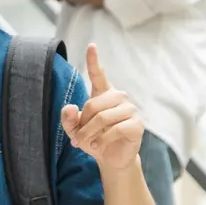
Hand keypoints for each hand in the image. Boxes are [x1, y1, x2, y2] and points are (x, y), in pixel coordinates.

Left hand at [61, 45, 142, 174]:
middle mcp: (119, 97)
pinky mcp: (137, 124)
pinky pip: (115, 129)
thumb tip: (69, 107)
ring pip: (102, 118)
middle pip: (92, 105)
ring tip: (86, 144)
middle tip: (76, 139)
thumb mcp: (76, 130)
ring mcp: (131, 109)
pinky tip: (98, 146)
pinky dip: (102, 140)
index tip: (91, 46)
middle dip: (81, 124)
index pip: (99, 74)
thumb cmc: (94, 139)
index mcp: (104, 94)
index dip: (94, 60)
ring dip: (89, 134)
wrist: (112, 158)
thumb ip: (68, 119)